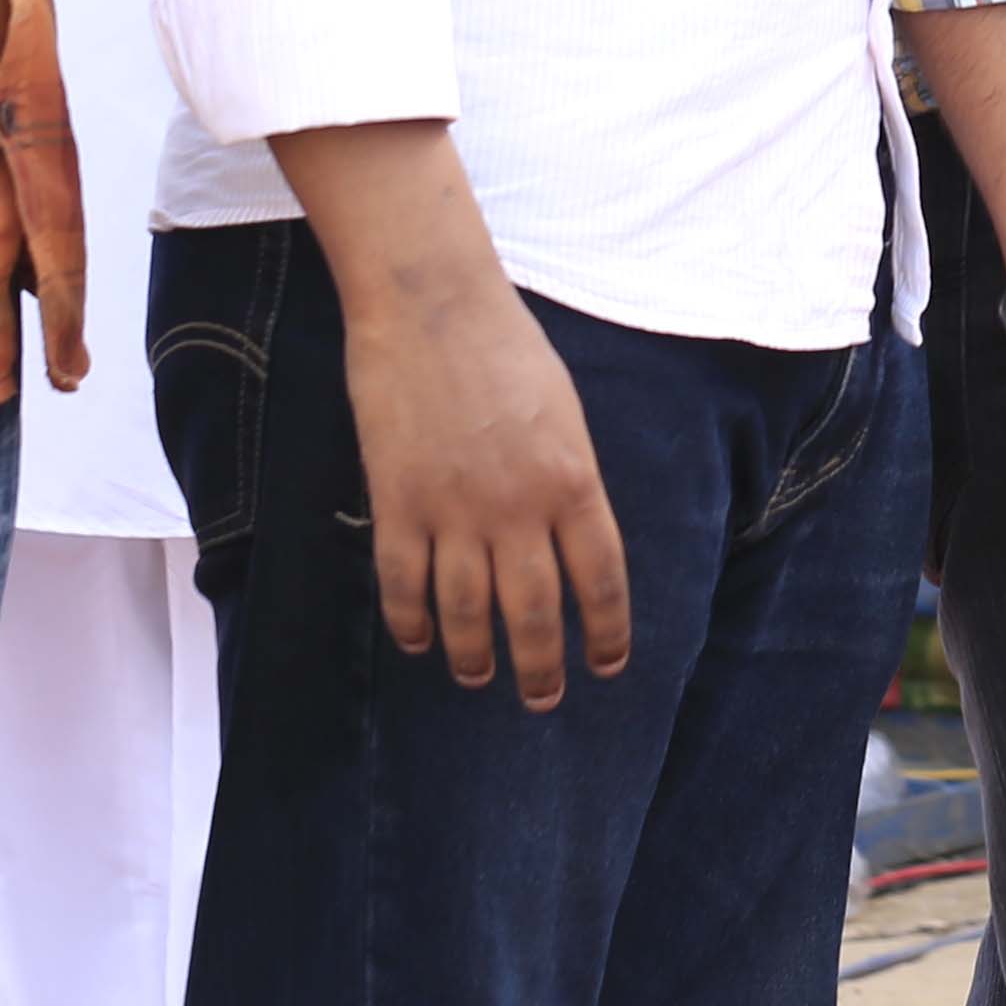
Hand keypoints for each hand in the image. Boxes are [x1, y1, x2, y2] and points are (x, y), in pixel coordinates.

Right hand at [334, 259, 631, 706]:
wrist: (432, 306)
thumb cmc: (508, 348)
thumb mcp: (565, 414)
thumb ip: (569, 482)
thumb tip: (569, 543)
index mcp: (573, 480)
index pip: (601, 580)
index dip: (606, 633)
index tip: (607, 666)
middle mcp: (519, 507)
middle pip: (535, 613)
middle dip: (540, 668)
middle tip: (542, 699)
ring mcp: (454, 509)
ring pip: (467, 612)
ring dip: (475, 656)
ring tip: (478, 677)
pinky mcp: (398, 503)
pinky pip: (403, 585)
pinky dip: (410, 624)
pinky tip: (418, 643)